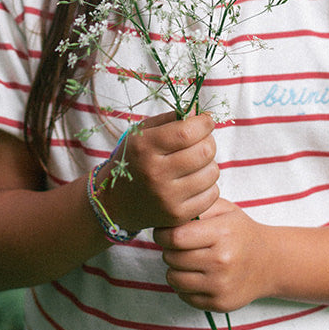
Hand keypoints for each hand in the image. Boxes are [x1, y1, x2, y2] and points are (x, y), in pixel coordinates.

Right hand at [99, 112, 218, 232]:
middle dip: (208, 142)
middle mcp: (155, 173)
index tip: (206, 122)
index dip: (204, 123)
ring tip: (195, 164)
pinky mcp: (177, 215)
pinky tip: (194, 182)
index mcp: (144, 147)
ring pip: (212, 173)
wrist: (116, 202)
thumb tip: (201, 113)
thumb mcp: (144, 133)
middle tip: (200, 143)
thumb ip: (172, 119)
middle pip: (204, 151)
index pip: (187, 132)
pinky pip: (212, 194)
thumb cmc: (135, 159)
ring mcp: (167, 198)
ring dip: (209, 164)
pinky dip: (208, 185)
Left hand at [156, 198, 270, 313]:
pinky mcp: (219, 304)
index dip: (163, 234)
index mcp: (222, 234)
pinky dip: (185, 286)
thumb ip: (198, 207)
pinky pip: (184, 296)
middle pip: (172, 258)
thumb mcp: (225, 210)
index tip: (164, 232)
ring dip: (174, 269)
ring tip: (186, 261)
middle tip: (178, 246)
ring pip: (174, 279)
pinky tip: (196, 275)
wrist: (270, 263)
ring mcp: (221, 286)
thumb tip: (170, 214)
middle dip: (169, 250)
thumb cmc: (242, 233)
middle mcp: (221, 262)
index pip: (175, 237)